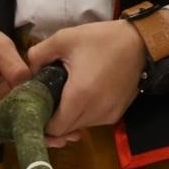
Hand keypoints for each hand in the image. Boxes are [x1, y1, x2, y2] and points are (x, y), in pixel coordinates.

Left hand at [26, 20, 144, 141]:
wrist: (140, 43)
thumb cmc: (102, 39)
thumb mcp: (65, 38)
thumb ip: (39, 54)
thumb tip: (28, 71)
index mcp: (80, 96)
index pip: (54, 128)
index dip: (42, 121)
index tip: (35, 107)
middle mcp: (96, 112)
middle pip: (66, 129)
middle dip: (54, 119)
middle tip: (47, 100)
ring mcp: (109, 115)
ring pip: (80, 126)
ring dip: (70, 117)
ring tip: (65, 95)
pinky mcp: (117, 114)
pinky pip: (94, 121)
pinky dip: (85, 113)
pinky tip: (82, 96)